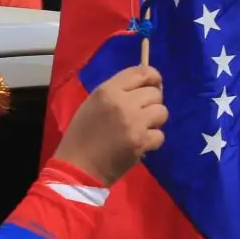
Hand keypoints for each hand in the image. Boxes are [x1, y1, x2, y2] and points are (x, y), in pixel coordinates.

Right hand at [54, 65, 167, 185]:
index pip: (141, 72)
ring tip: (140, 128)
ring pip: (162, 112)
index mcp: (107, 90)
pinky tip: (139, 144)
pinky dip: (152, 140)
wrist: (78, 166)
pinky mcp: (141, 142)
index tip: (153, 84)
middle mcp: (123, 103)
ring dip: (154, 120)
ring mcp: (134, 123)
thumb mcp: (93, 103)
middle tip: (140, 114)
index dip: (152, 77)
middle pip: (155, 93)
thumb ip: (117, 92)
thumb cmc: (81, 134)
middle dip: (151, 103)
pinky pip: (160, 134)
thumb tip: (145, 87)